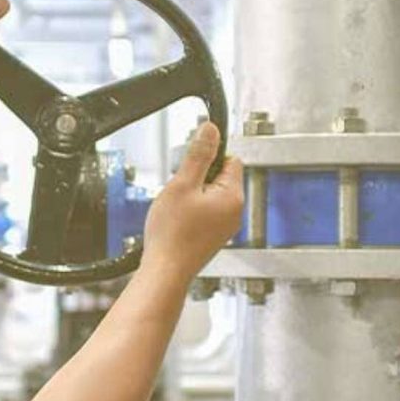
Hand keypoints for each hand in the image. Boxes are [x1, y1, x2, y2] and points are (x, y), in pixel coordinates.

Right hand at [142, 122, 243, 277]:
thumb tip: (211, 130)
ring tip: (177, 208)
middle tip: (180, 191)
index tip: (191, 166)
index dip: (209, 158)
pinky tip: (178, 220)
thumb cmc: (173, 234)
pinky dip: (191, 211)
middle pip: (220, 176)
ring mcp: (224, 226)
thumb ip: (199, 154)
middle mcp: (234, 212)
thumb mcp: (182, 184)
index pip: (231, 160)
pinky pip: (205, 211)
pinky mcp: (213, 236)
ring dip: (192, 194)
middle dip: (198, 177)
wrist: (165, 270)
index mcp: (233, 197)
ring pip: (210, 194)